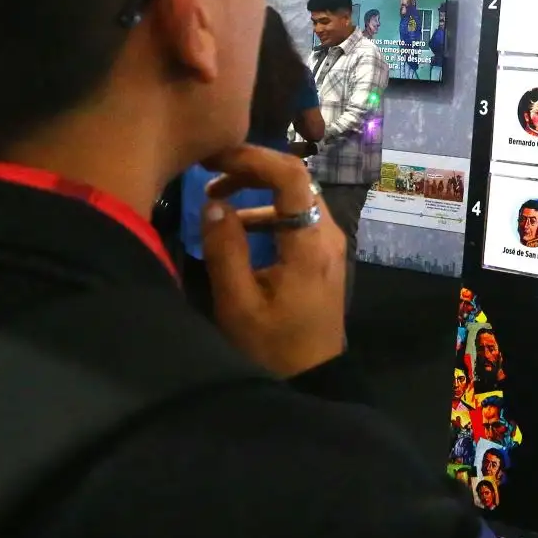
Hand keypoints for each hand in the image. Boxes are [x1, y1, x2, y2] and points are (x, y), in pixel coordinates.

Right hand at [201, 144, 344, 376]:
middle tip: (209, 173)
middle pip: (294, 180)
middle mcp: (327, 235)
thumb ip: (225, 250)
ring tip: (214, 198)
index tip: (215, 157)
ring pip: (295, 196)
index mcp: (309, 244)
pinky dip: (267, 210)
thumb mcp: (238, 304)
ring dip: (256, 190)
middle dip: (250, 169)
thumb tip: (213, 203)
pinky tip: (237, 226)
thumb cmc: (272, 347)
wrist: (311, 380)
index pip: (290, 176)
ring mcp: (329, 244)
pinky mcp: (323, 256)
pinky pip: (297, 217)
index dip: (253, 158)